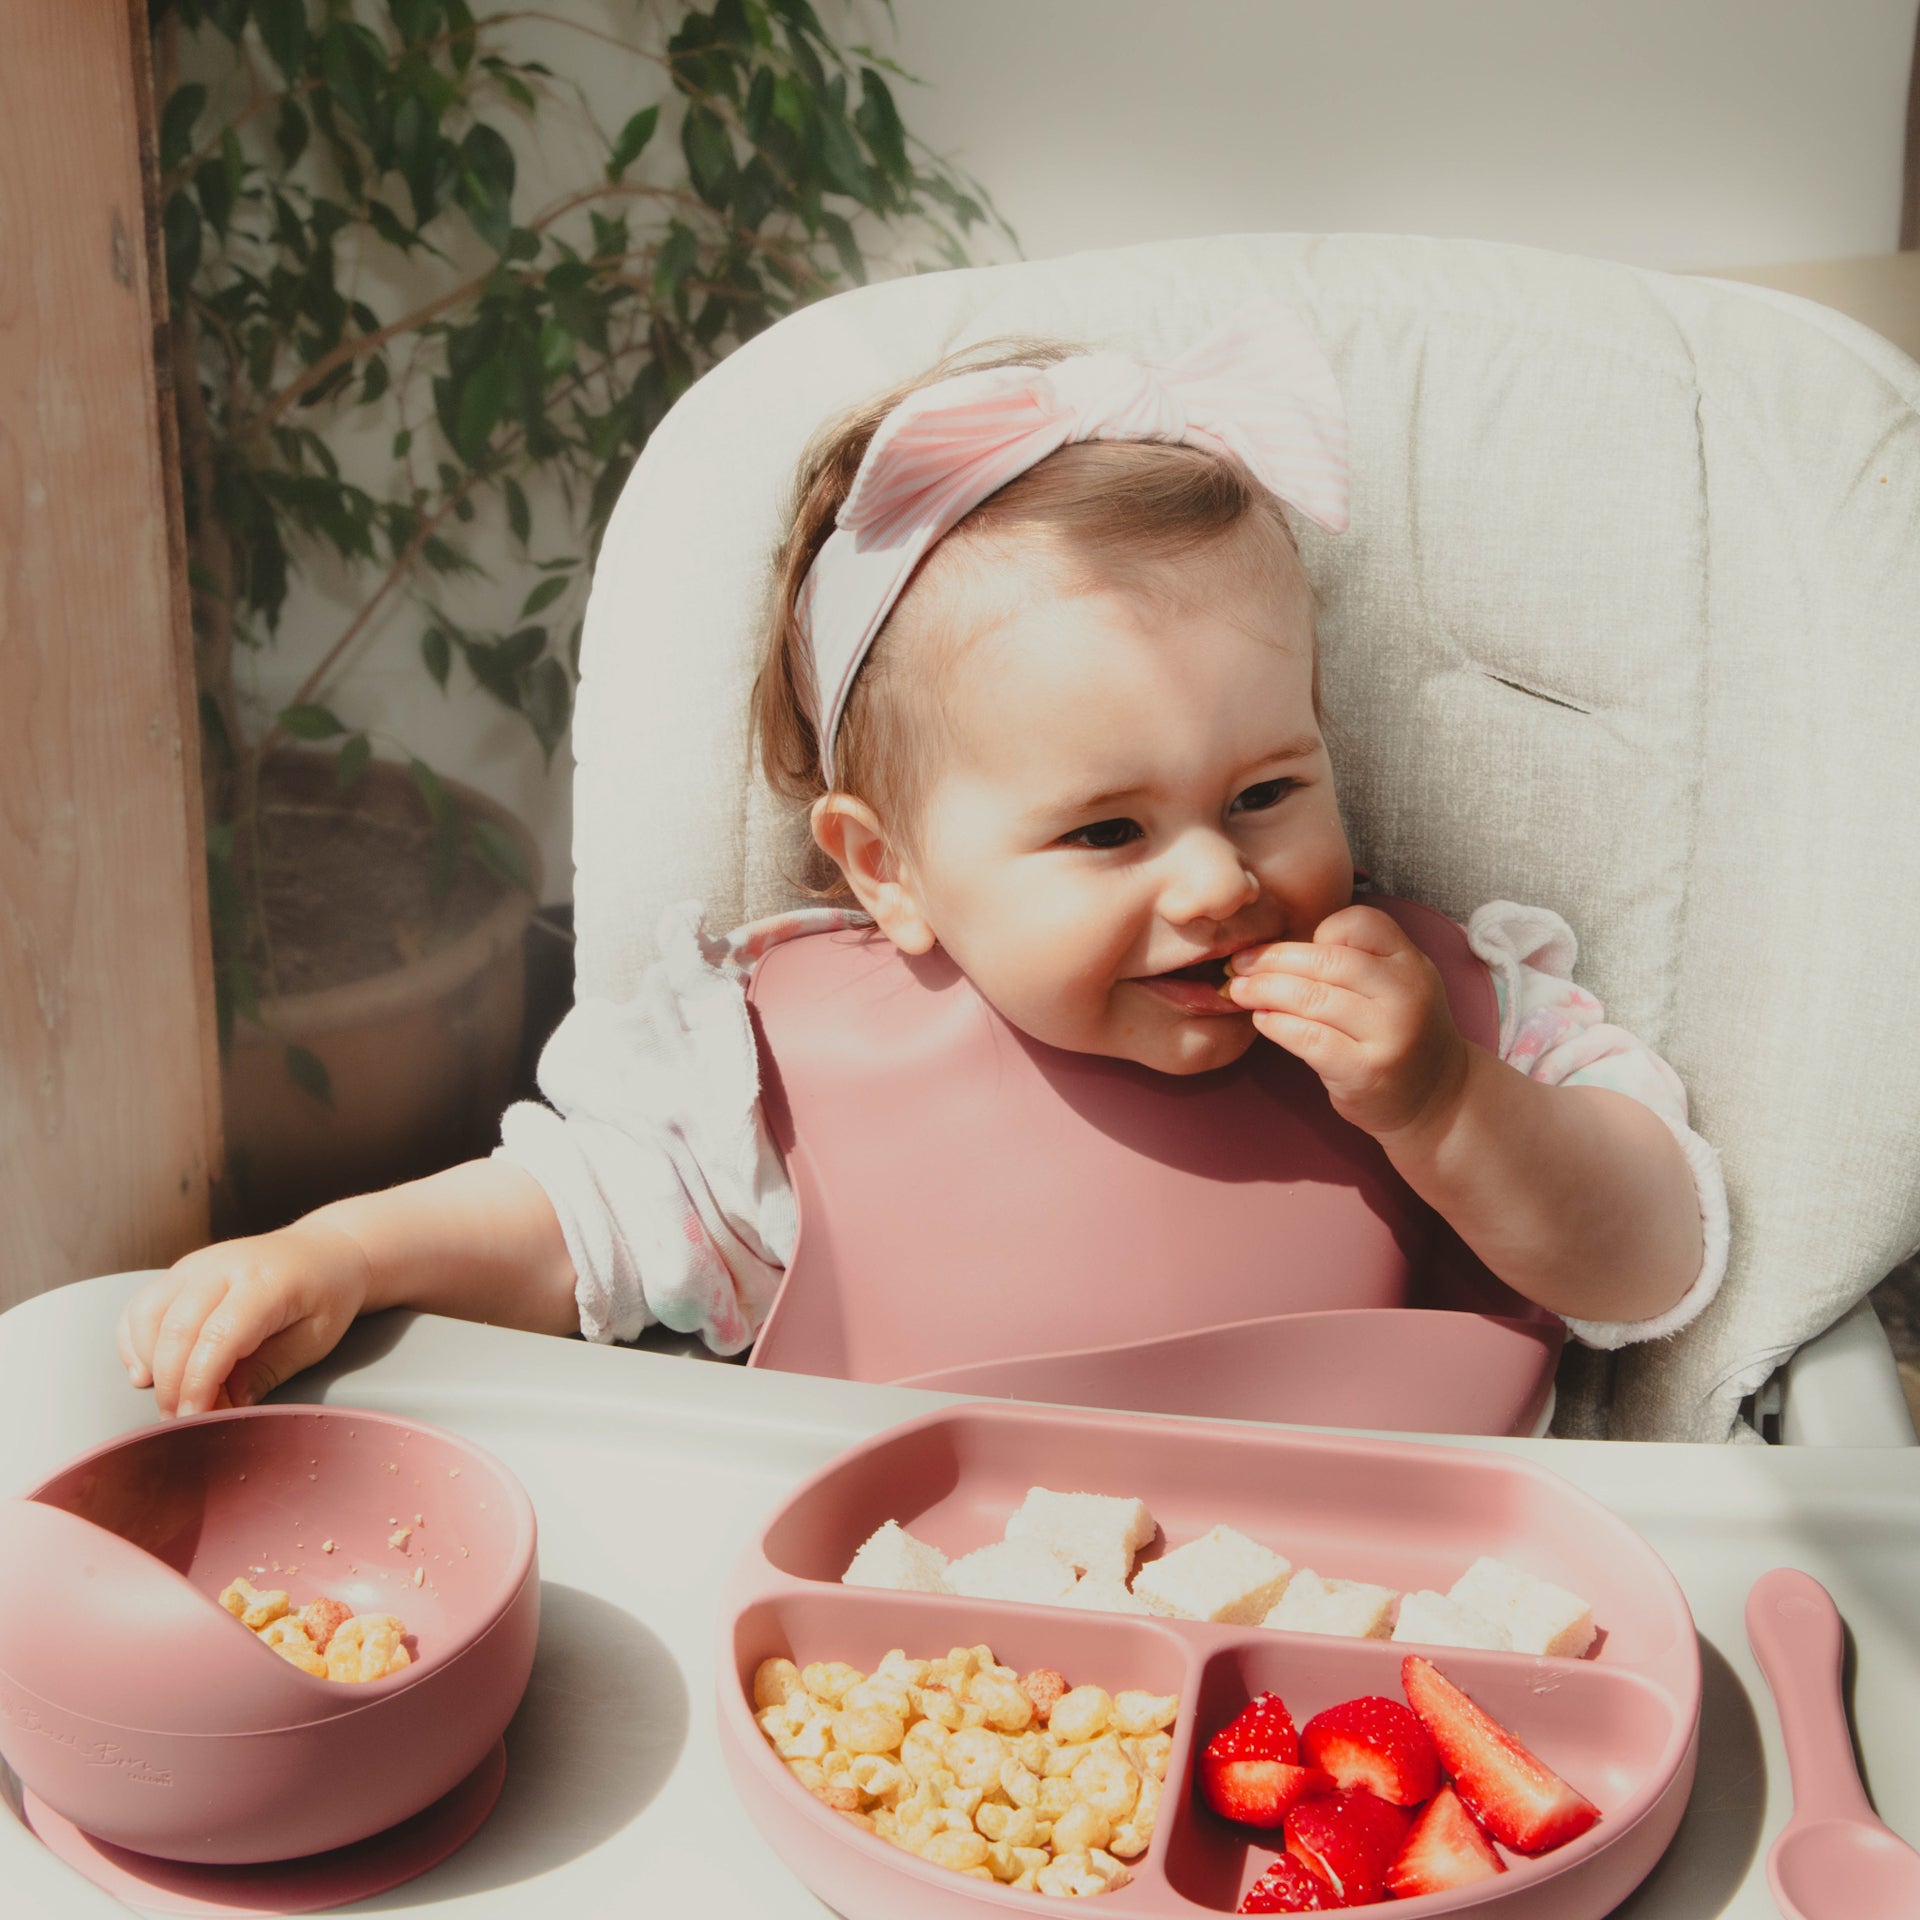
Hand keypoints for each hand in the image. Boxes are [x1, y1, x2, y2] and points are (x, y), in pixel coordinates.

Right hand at [116, 1220, 373, 1417]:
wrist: (326, 1250)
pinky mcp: (181, 1270)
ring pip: (148, 1315)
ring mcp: (197, 1264)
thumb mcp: (316, 1338)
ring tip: (170, 1398)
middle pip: (176, 1330)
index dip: (199, 1385)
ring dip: (150, 1364)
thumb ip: (270, 1370)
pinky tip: (147, 1371)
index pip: (217, 1338)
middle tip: (181, 1421)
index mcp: (265, 1282)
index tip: (195, 1420)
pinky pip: (141, 1306)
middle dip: (172, 1385)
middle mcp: (223, 1266)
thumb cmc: (326, 1294)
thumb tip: (226, 1404)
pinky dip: (135, 1342)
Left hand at [1225, 904, 1470, 1140]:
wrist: (1436, 1099)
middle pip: (1327, 960)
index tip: (1292, 949)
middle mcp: (1405, 994)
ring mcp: (1389, 1034)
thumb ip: (1356, 960)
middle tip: (1240, 964)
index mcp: (1411, 963)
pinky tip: (1261, 1020)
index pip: (1361, 923)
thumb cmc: (1398, 1034)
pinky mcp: (1366, 1071)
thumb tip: (1277, 948)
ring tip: (1238, 989)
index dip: (1320, 930)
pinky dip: (1277, 1025)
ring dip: (1265, 990)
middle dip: (1272, 959)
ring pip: (1312, 998)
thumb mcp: (1396, 985)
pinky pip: (1310, 1039)